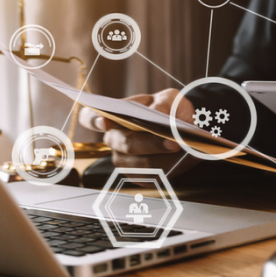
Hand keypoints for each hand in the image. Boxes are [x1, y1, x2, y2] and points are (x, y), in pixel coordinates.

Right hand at [79, 88, 197, 176]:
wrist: (185, 130)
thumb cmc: (171, 110)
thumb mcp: (171, 99)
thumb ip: (163, 104)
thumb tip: (158, 114)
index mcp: (115, 117)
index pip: (90, 118)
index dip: (93, 120)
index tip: (105, 122)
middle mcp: (114, 140)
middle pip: (125, 144)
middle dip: (150, 143)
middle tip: (173, 141)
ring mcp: (125, 161)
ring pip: (142, 164)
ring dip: (165, 158)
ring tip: (184, 149)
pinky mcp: (140, 177)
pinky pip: (153, 177)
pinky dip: (171, 168)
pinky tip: (184, 159)